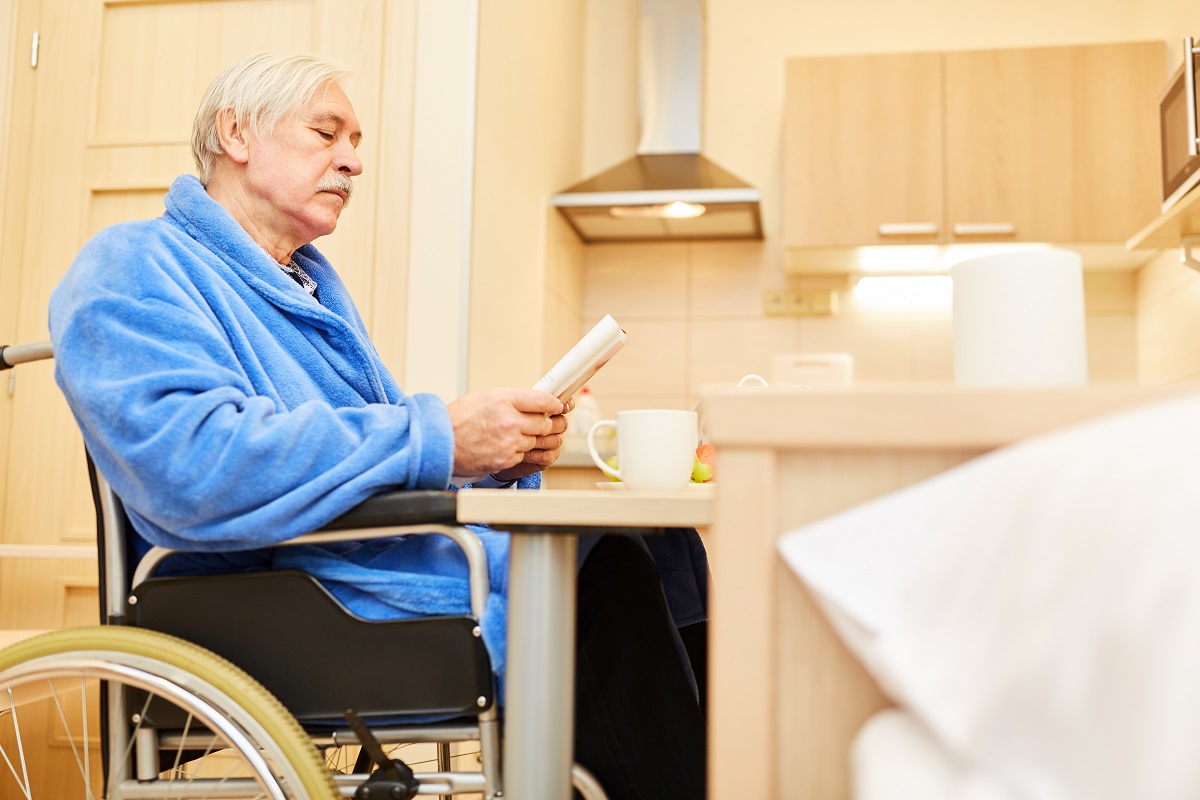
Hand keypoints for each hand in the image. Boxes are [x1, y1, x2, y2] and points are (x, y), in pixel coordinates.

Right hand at [446, 388, 566, 476]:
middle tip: (556, 421)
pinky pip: (528, 456)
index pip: (543, 399)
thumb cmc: (458, 420)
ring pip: (541, 441)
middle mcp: (509, 421)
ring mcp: (509, 443)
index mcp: (504, 400)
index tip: (559, 405)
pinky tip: (524, 447)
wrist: (440, 443)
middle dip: (554, 422)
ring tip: (543, 435)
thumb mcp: (486, 398)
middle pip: (547, 422)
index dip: (556, 403)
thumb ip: (512, 399)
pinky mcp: (506, 460)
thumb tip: (534, 401)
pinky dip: (529, 452)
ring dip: (545, 439)